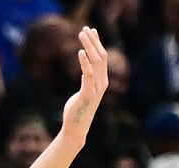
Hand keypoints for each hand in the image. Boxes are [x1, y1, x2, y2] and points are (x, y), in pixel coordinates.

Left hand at [59, 27, 107, 143]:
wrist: (76, 128)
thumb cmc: (78, 109)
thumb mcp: (85, 90)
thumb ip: (87, 80)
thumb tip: (87, 71)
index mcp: (102, 81)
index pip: (102, 57)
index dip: (97, 43)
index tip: (91, 30)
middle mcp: (102, 83)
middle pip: (101, 56)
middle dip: (93, 41)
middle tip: (85, 28)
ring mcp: (96, 89)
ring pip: (96, 62)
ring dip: (89, 46)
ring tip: (81, 34)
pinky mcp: (87, 94)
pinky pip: (88, 75)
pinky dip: (85, 62)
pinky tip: (80, 52)